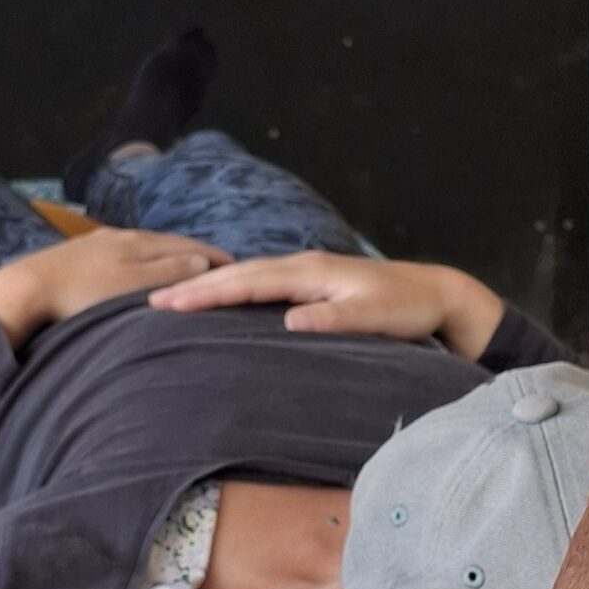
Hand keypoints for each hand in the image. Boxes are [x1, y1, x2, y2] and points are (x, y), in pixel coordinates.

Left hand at [0, 226, 230, 349]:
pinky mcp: (76, 258)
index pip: (188, 244)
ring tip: (182, 271)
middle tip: (216, 268)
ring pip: (142, 249)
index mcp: (138, 241)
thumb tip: (204, 261)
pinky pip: (121, 257)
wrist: (23, 291)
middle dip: (193, 253)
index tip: (236, 266)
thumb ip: (169, 271)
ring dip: (166, 258)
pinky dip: (140, 264)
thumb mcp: (132, 285)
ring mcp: (96, 245)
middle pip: (166, 242)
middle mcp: (119, 236)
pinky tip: (135, 274)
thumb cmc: (80, 294)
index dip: (214, 256)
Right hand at [148, 251, 505, 358]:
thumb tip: (289, 323)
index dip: (207, 294)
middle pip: (238, 274)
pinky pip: (261, 282)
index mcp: (311, 272)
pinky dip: (234, 287)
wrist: (436, 294)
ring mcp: (307, 270)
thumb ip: (334, 321)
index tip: (170, 305)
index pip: (248, 282)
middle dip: (195, 287)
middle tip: (151, 302)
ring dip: (210, 286)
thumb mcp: (375, 317)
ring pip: (247, 275)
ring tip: (173, 299)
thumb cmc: (407, 309)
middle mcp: (303, 265)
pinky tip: (221, 298)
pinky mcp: (312, 281)